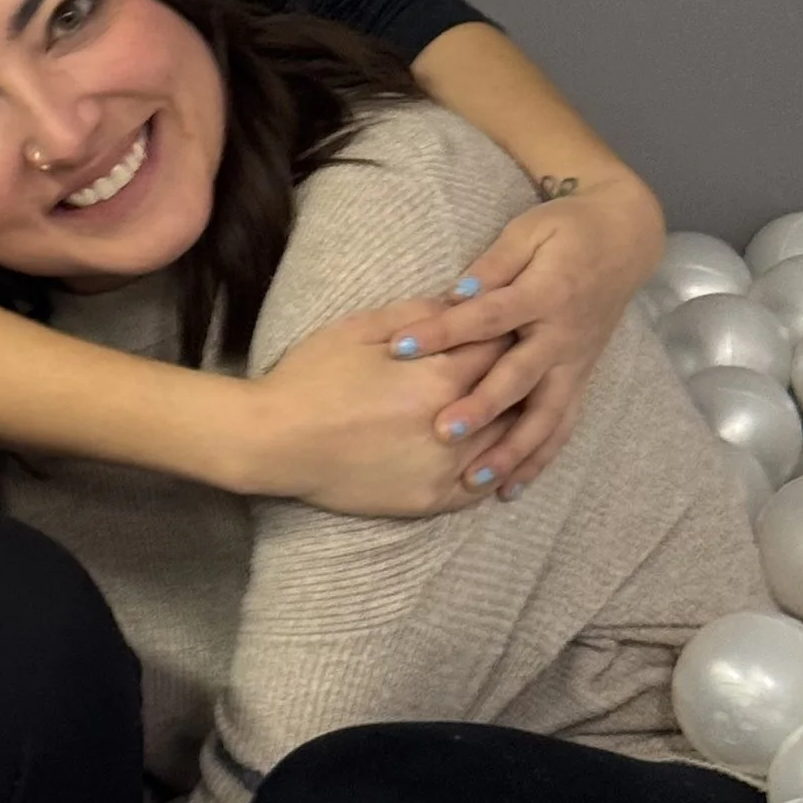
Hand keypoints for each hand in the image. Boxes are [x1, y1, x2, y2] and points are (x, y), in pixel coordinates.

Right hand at [240, 305, 513, 514]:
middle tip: (528, 362)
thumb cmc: (310, 378)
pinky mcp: (431, 499)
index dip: (509, 332)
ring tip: (523, 407)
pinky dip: (497, 470)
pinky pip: (482, 486)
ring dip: (518, 423)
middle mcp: (454, 423)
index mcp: (439, 375)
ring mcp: (445, 467)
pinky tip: (498, 457)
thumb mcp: (361, 329)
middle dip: (521, 376)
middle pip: (512, 396)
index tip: (515, 323)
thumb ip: (418, 315)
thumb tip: (461, 302)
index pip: (499, 347)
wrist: (274, 441)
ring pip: (507, 443)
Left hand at [373, 170, 663, 493]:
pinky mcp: (581, 378)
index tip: (400, 347)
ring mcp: (575, 363)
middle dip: (482, 407)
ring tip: (476, 480)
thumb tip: (455, 295)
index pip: (487, 318)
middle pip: (519, 377)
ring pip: (546, 416)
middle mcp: (562, 336)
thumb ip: (492, 266)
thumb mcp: (527, 232)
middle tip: (442, 431)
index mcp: (545, 294)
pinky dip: (539, 458)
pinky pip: (562, 425)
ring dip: (512, 451)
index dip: (444, 331)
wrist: (624, 239)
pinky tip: (511, 487)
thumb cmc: (565, 231)